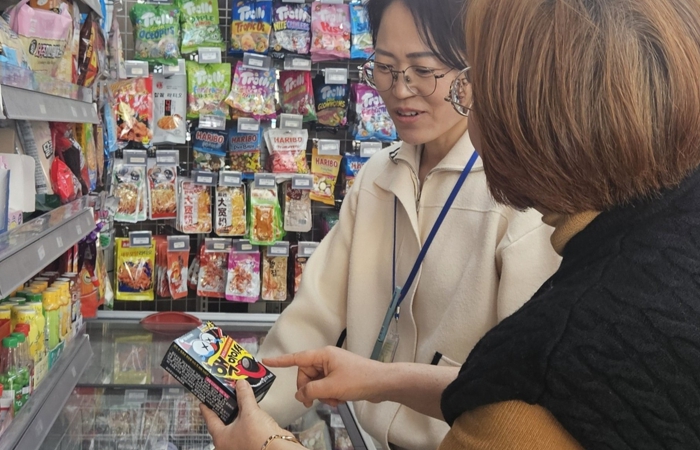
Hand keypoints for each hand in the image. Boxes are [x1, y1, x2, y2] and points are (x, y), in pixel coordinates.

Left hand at [200, 380, 293, 449]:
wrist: (277, 449)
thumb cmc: (259, 437)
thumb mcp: (250, 412)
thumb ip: (244, 396)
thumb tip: (241, 384)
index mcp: (221, 439)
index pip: (210, 421)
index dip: (207, 410)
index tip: (203, 403)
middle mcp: (228, 445)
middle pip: (222, 425)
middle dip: (224, 412)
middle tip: (223, 400)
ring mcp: (239, 446)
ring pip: (234, 429)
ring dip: (237, 417)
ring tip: (239, 404)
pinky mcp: (250, 446)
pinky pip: (244, 432)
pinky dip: (246, 423)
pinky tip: (252, 415)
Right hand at [263, 346, 387, 407]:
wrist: (382, 383)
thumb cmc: (360, 379)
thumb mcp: (331, 387)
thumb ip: (311, 391)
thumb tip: (301, 394)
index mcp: (323, 355)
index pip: (297, 358)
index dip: (281, 361)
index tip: (267, 360)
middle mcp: (327, 359)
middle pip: (305, 376)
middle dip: (309, 390)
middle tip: (314, 402)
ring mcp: (333, 368)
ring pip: (316, 383)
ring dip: (321, 395)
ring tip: (334, 401)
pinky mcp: (340, 376)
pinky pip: (326, 387)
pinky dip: (329, 395)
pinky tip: (339, 401)